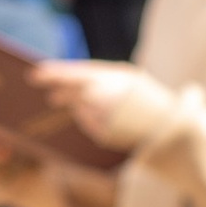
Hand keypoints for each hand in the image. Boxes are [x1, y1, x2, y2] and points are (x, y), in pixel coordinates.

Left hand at [30, 57, 165, 150]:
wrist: (170, 127)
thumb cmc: (149, 98)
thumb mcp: (130, 79)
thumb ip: (101, 77)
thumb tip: (66, 80)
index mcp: (115, 78)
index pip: (76, 73)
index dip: (54, 73)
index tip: (35, 72)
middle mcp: (108, 97)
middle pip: (73, 93)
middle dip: (61, 93)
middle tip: (51, 96)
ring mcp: (105, 117)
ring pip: (80, 110)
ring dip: (81, 107)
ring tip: (100, 107)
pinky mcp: (104, 134)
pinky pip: (89, 124)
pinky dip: (92, 120)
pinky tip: (106, 118)